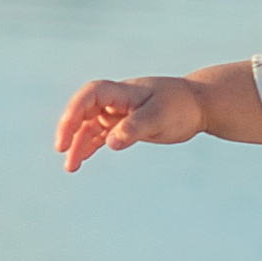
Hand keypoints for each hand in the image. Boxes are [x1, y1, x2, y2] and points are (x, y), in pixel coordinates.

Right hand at [54, 75, 206, 171]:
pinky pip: (101, 135)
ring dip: (78, 144)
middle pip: (84, 110)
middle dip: (70, 128)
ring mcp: (119, 113)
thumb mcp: (160, 117)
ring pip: (90, 126)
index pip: (91, 95)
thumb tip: (111, 142)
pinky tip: (79, 161)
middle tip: (62, 149)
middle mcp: (116, 100)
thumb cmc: (181, 107)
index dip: (75, 111)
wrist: (199, 105)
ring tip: (70, 168)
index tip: (67, 131)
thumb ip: (135, 128)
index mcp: (123, 92)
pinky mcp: (124, 125)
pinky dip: (90, 147)